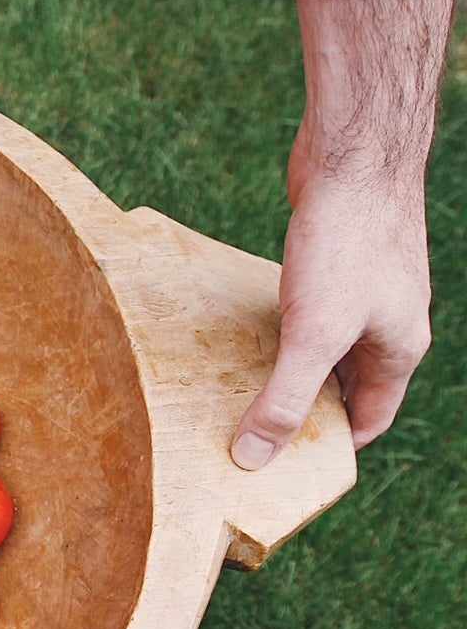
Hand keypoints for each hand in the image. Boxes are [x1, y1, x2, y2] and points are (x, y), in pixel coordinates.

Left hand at [230, 0, 454, 469]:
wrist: (354, 158)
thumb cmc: (348, 243)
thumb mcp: (314, 333)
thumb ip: (285, 397)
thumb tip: (253, 456)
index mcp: (398, 350)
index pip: (367, 421)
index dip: (327, 449)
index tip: (278, 470)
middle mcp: (385, 325)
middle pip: (343, 388)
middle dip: (300, 413)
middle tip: (245, 436)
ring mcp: (360, 294)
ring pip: (321, 351)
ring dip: (282, 371)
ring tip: (231, 395)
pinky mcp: (332, 265)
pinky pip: (304, 315)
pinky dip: (276, 333)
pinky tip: (238, 338)